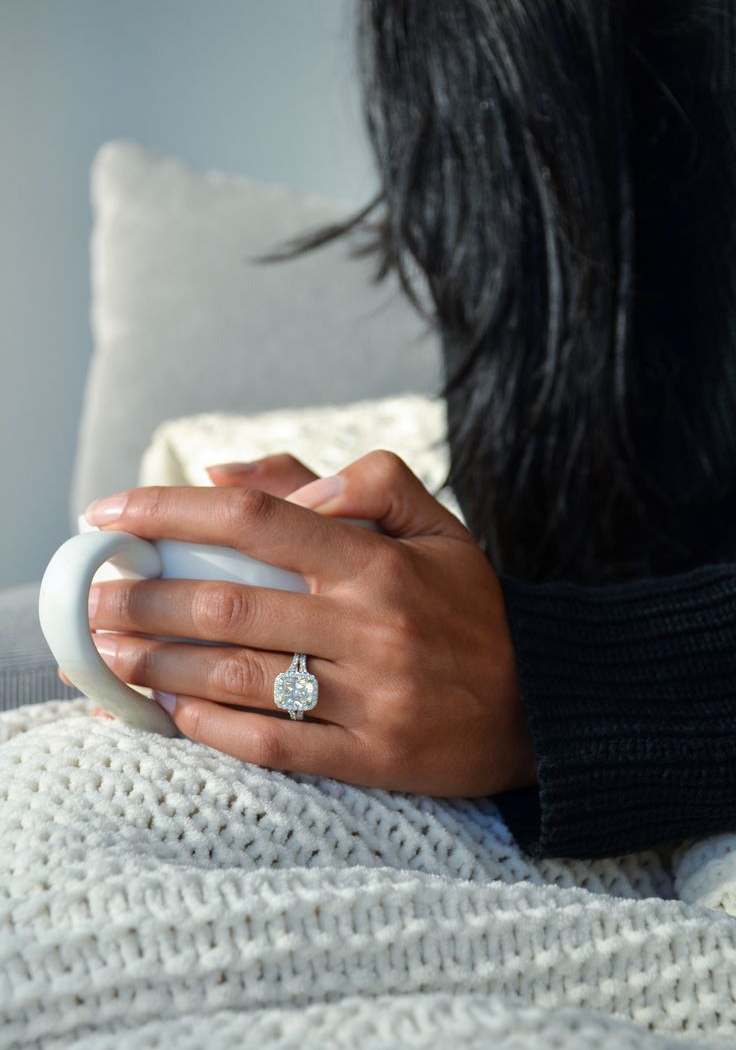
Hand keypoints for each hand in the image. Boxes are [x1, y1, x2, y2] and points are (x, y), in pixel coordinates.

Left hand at [81, 451, 536, 796]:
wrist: (545, 702)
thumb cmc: (474, 606)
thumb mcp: (433, 525)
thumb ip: (348, 482)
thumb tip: (231, 472)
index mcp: (378, 560)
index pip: (257, 518)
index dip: (172, 509)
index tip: (111, 514)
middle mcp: (370, 624)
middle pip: (228, 603)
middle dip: (146, 600)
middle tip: (96, 600)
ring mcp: (370, 695)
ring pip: (241, 678)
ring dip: (162, 666)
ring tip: (113, 654)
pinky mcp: (371, 757)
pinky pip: (276, 745)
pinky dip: (214, 729)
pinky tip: (173, 714)